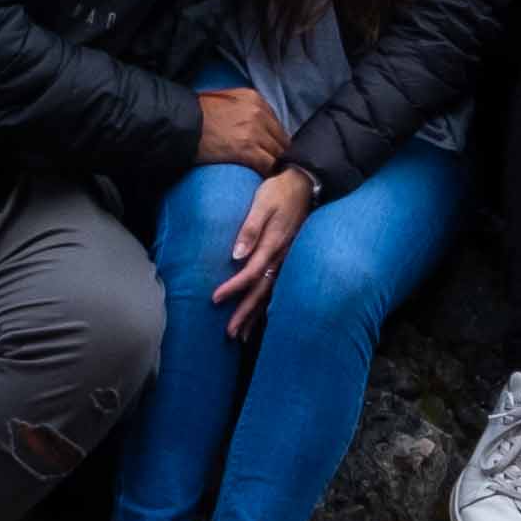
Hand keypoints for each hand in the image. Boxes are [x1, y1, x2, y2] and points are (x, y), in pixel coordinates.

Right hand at [194, 86, 288, 173]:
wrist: (181, 124)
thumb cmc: (197, 113)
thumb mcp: (224, 98)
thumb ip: (243, 106)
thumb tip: (255, 121)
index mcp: (254, 99)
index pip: (276, 123)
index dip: (274, 139)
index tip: (270, 149)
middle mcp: (258, 112)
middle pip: (281, 139)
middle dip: (277, 152)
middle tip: (272, 165)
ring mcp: (254, 131)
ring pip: (278, 153)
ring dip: (274, 164)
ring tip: (269, 174)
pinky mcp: (247, 150)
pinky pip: (268, 164)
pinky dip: (268, 172)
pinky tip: (263, 177)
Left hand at [216, 170, 314, 338]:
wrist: (305, 185)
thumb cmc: (279, 192)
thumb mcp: (262, 203)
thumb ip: (250, 228)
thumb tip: (236, 254)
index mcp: (273, 244)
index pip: (250, 272)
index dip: (233, 287)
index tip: (215, 299)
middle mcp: (281, 257)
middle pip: (261, 291)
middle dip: (246, 313)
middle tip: (230, 333)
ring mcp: (287, 260)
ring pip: (271, 294)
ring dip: (256, 315)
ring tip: (242, 335)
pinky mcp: (289, 259)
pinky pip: (278, 288)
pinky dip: (269, 305)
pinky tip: (262, 318)